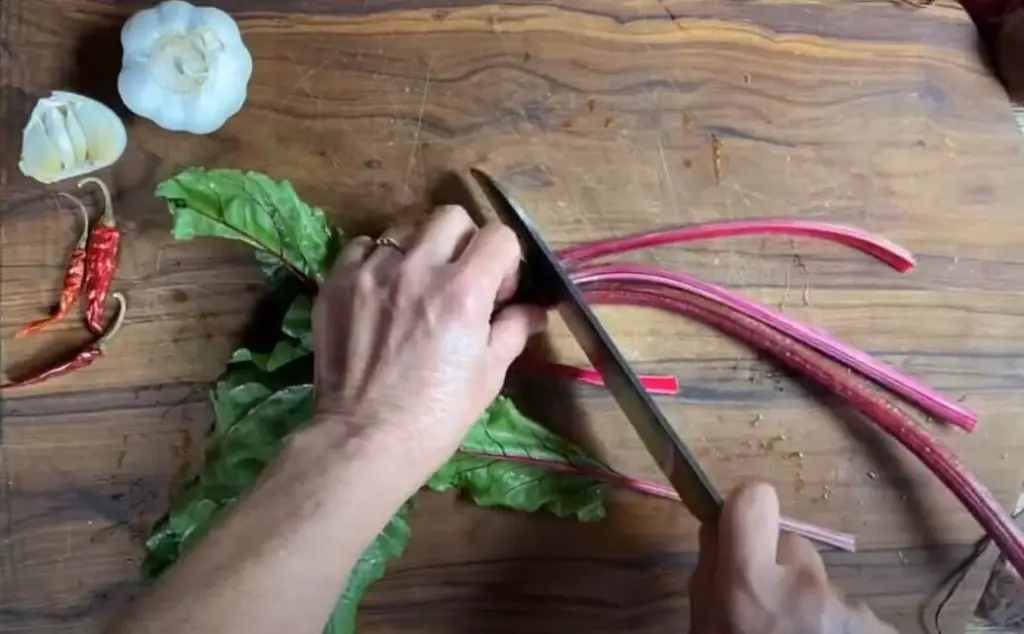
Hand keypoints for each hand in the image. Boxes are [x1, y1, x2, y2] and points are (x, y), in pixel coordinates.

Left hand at [312, 205, 545, 488]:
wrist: (366, 439)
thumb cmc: (437, 415)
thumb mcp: (488, 375)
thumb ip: (512, 329)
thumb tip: (534, 309)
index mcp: (463, 292)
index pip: (498, 236)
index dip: (505, 260)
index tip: (497, 289)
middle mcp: (417, 269)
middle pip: (451, 217)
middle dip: (464, 242)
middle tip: (460, 278)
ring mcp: (372, 272)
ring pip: (405, 229)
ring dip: (420, 250)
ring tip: (416, 285)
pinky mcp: (337, 283)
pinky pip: (362, 247)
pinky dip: (378, 260)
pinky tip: (382, 291)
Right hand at [689, 482, 896, 633]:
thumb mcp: (705, 627)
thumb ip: (709, 578)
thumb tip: (718, 532)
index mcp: (749, 584)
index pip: (753, 500)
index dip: (747, 508)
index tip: (744, 530)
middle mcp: (802, 587)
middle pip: (792, 546)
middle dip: (782, 571)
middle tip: (771, 615)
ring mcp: (847, 609)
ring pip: (821, 583)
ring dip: (811, 606)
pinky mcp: (880, 626)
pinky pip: (852, 613)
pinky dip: (839, 627)